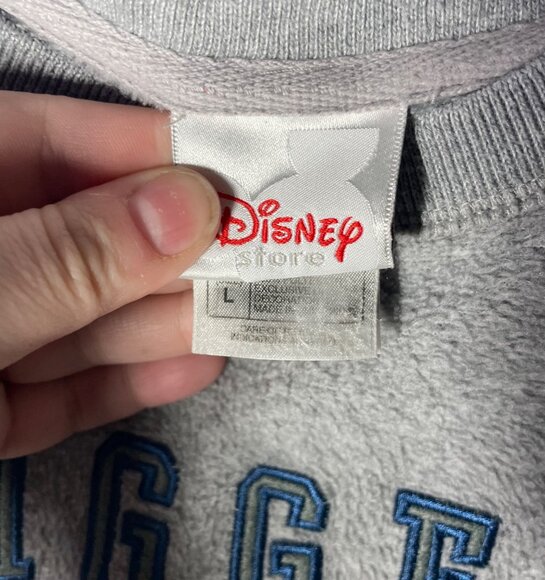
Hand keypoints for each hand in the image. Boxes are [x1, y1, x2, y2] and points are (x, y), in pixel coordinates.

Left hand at [0, 91, 224, 457]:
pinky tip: (196, 366)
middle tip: (267, 251)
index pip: (61, 143)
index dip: (154, 152)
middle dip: (182, 247)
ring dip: (172, 316)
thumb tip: (186, 206)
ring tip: (250, 312)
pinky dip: (131, 379)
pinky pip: (68, 385)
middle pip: (93, 236)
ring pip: (92, 314)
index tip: (237, 170)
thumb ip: (64, 254)